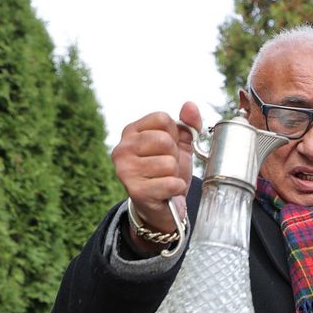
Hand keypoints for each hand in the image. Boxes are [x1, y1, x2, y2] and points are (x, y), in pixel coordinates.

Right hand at [111, 102, 201, 248]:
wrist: (163, 207)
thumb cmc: (168, 172)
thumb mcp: (180, 145)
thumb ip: (188, 124)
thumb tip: (190, 105)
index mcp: (131, 131)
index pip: (162, 119)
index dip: (174, 134)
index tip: (168, 148)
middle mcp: (122, 148)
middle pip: (164, 140)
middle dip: (174, 155)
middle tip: (167, 168)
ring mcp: (126, 170)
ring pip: (168, 162)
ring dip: (174, 174)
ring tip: (165, 180)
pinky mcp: (136, 191)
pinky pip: (170, 182)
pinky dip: (175, 188)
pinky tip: (167, 192)